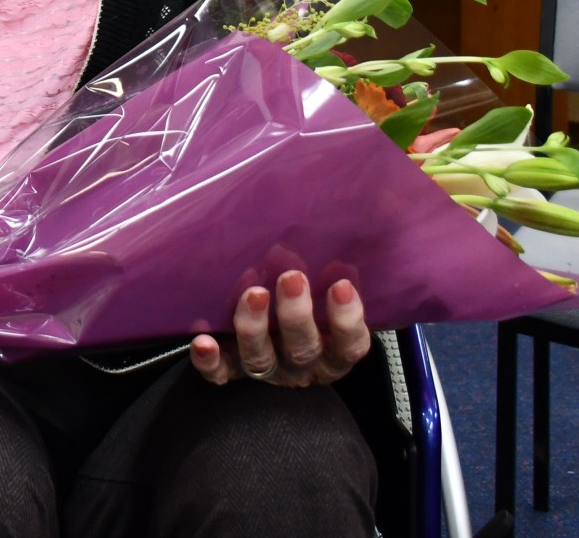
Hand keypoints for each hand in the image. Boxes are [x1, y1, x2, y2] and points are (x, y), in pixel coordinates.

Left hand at [188, 271, 368, 387]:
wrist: (270, 324)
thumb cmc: (310, 291)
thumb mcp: (331, 282)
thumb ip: (344, 258)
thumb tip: (376, 203)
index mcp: (334, 348)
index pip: (350, 343)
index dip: (347, 319)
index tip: (342, 285)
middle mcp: (302, 363)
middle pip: (302, 349)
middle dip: (296, 315)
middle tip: (291, 278)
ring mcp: (267, 369)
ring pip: (261, 359)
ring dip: (255, 328)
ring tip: (252, 294)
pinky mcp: (232, 372)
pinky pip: (221, 375)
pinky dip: (210, 361)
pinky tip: (202, 341)